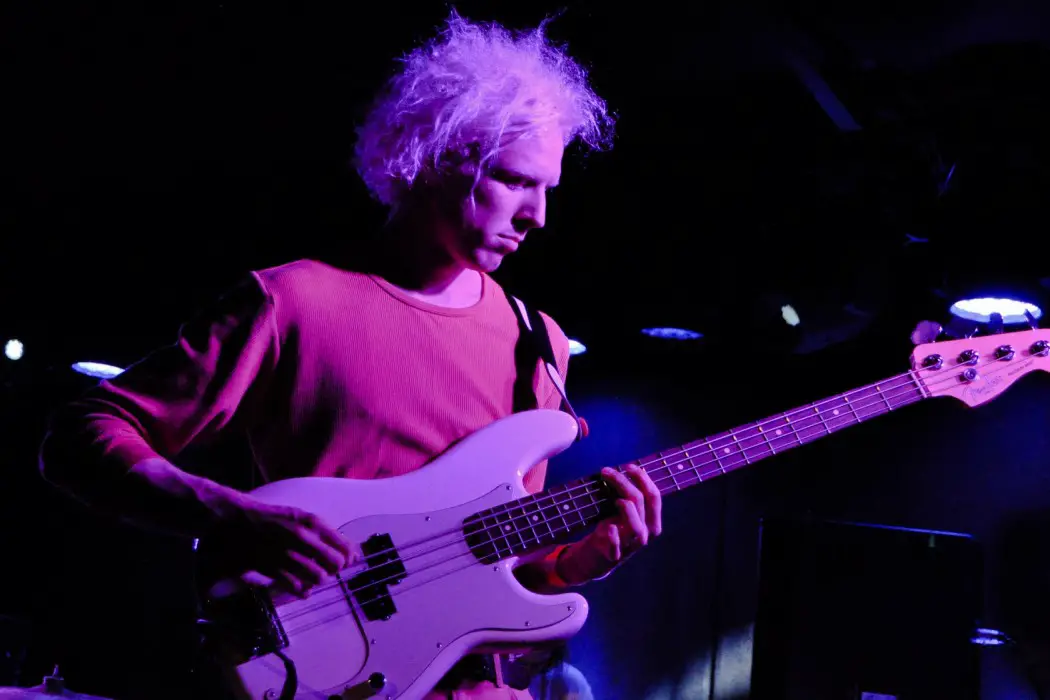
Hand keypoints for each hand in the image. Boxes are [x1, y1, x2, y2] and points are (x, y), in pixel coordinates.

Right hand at [212, 495, 353, 597]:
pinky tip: (301, 587)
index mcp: (312, 522)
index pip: (343, 546)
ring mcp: (287, 553)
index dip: (348, 557)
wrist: (236, 522)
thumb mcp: (301, 518)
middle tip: (327, 568)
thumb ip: (326, 533)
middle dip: (334, 569)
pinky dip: (302, 590)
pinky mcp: (273, 568)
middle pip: (334, 564)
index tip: (347, 562)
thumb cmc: (272, 519)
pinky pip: (297, 587)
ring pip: (318, 577)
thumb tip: (353, 554)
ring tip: (312, 576)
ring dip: (318, 579)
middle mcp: (303, 537)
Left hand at [558, 465, 662, 583]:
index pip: (654, 497)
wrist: (596, 558)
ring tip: (614, 499)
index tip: (628, 466)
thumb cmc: (611, 529)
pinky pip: (616, 547)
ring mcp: (629, 546)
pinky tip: (611, 527)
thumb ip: (629, 496)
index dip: (643, 478)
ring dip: (626, 508)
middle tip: (607, 471)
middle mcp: (644, 534)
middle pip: (641, 503)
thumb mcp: (623, 513)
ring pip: (636, 525)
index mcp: (651, 522)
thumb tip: (629, 470)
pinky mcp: (612, 555)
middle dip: (624, 483)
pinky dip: (614, 536)